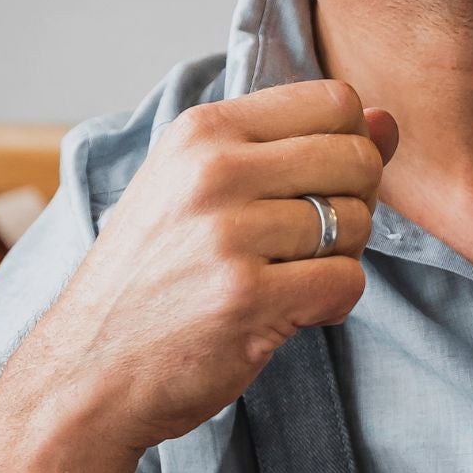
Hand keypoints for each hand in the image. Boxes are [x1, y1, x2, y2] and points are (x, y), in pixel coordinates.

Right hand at [24, 79, 398, 455]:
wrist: (86, 371)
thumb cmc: (152, 277)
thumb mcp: (199, 188)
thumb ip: (295, 147)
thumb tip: (386, 120)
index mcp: (203, 130)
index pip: (334, 101)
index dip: (348, 146)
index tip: (317, 185)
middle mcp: (214, 171)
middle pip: (358, 159)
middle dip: (356, 204)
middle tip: (312, 242)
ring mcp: (229, 235)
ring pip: (358, 223)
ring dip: (339, 259)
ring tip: (287, 278)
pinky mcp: (247, 298)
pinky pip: (346, 283)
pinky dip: (331, 304)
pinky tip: (289, 312)